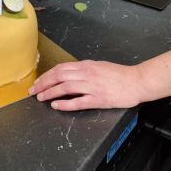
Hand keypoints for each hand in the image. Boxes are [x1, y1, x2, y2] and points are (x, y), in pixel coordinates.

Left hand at [28, 60, 143, 110]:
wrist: (137, 81)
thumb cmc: (120, 74)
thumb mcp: (99, 66)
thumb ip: (85, 69)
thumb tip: (70, 73)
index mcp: (86, 66)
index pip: (61, 68)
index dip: (47, 75)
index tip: (38, 82)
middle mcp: (87, 74)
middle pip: (59, 76)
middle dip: (43, 83)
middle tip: (33, 91)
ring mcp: (92, 86)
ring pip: (65, 87)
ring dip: (50, 92)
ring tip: (41, 98)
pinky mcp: (98, 99)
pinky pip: (78, 101)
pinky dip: (65, 103)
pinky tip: (56, 105)